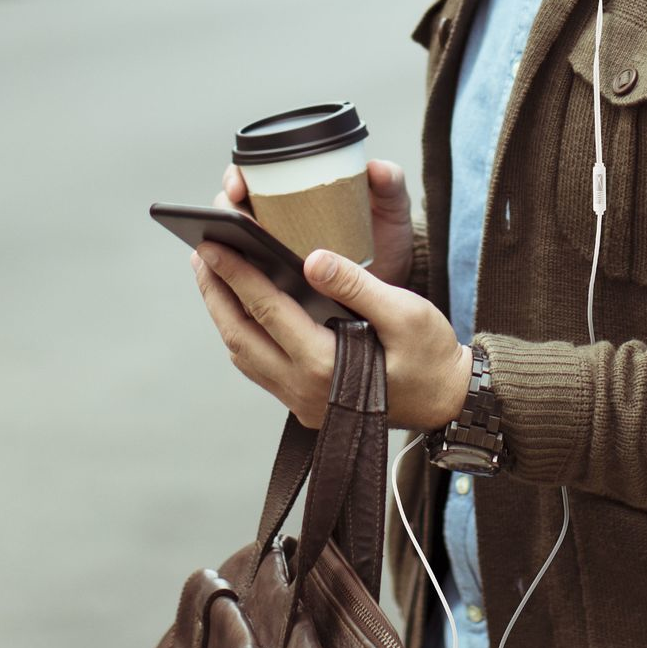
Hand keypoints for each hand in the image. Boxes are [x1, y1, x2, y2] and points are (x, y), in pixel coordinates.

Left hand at [191, 236, 467, 433]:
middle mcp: (303, 389)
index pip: (267, 311)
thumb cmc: (431, 357)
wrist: (447, 404)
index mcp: (325, 366)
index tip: (213, 243)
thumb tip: (312, 258)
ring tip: (213, 275)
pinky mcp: (303, 404)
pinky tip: (242, 309)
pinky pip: (259, 368)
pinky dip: (243, 334)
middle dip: (216, 292)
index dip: (237, 274)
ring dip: (224, 314)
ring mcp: (299, 401)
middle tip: (200, 253)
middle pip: (240, 335)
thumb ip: (357, 285)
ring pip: (244, 355)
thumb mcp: (406, 313)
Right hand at [220, 157, 415, 286]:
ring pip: (234, 246)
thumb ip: (390, 185)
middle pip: (233, 209)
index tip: (239, 186)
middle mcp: (276, 219)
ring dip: (228, 249)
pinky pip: (247, 281)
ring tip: (236, 255)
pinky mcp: (275, 284)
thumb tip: (377, 168)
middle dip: (226, 213)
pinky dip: (239, 283)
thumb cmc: (386, 238)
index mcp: (294, 191)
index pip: (250, 175)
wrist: (393, 284)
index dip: (235, 177)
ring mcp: (272, 253)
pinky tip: (244, 289)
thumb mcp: (391, 210)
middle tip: (240, 223)